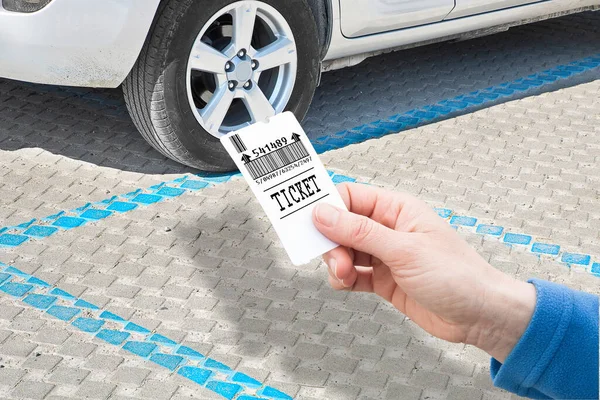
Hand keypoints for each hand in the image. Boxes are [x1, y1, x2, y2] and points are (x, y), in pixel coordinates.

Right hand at [312, 183, 535, 361]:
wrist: (480, 316)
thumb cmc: (457, 276)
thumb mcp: (404, 250)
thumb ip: (360, 232)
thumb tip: (323, 214)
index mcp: (397, 209)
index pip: (351, 197)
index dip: (327, 207)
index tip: (309, 222)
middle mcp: (388, 229)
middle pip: (341, 226)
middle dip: (331, 242)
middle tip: (335, 260)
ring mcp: (384, 255)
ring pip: (343, 251)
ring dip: (337, 264)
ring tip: (345, 276)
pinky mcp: (383, 280)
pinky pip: (351, 274)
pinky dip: (344, 279)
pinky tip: (349, 283)